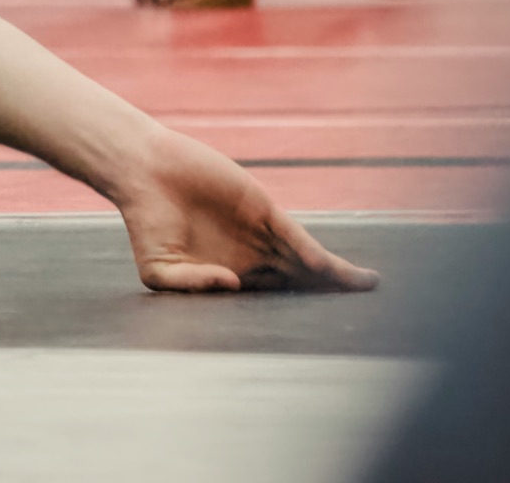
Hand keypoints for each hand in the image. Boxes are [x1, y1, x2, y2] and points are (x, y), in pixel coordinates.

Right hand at [111, 129, 379, 292]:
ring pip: (304, 260)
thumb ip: (190, 285)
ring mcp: (259, 233)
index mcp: (230, 276)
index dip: (297, 315)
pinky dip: (310, 252)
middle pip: (299, 283)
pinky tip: (329, 269)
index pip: (274, 301)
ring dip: (334, 276)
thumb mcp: (156, 269)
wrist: (145, 173)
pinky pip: (292, 234)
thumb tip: (233, 283)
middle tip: (358, 315)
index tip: (320, 334)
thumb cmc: (147, 223)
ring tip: (364, 287)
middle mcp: (252, 256)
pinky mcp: (262, 209)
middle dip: (328, 297)